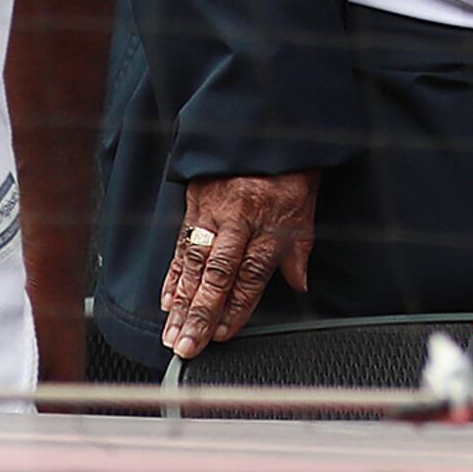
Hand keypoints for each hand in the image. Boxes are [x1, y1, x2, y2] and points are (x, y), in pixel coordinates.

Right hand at [162, 169, 316, 356]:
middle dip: (200, 314)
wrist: (266, 125)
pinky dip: (172, 275)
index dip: (236, 308)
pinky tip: (166, 301)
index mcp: (271, 223)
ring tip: (172, 334)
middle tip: (187, 346)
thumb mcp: (306, 207)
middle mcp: (239, 221)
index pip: (251, 275)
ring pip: (193, 264)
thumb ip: (299, 248)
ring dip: (181, 303)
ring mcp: (213, 213)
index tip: (223, 335)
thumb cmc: (290, 170)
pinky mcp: (194, 204)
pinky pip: (180, 245)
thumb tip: (300, 283)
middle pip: (217, 274)